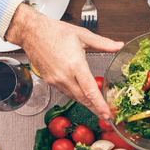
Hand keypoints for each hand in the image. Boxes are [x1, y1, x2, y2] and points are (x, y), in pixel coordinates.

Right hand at [4, 4, 123, 119]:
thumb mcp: (82, 34)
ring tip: (97, 109)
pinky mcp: (50, 80)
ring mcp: (56, 80)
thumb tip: (118, 45)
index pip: (90, 90)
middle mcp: (64, 76)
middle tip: (106, 117)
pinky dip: (76, 96)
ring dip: (86, 104)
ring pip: (74, 97)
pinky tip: (82, 97)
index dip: (99, 104)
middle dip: (96, 109)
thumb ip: (102, 42)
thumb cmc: (54, 31)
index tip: (107, 114)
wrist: (31, 32)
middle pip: (83, 99)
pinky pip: (65, 92)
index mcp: (75, 65)